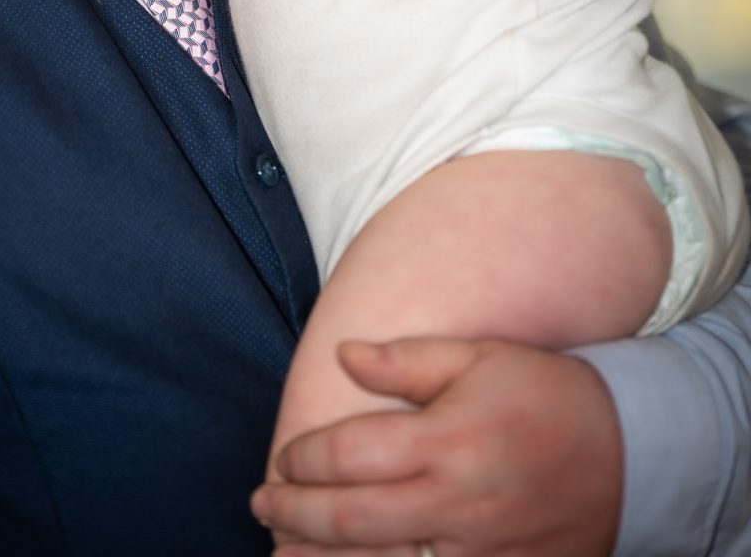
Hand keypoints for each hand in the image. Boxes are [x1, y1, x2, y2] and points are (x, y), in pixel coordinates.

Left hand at [251, 337, 622, 556]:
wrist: (629, 454)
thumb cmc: (542, 392)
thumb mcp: (479, 356)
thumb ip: (407, 360)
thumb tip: (343, 355)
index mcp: (448, 441)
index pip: (351, 455)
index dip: (305, 458)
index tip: (283, 458)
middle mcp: (457, 503)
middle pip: (351, 520)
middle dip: (294, 514)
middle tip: (262, 504)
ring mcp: (477, 554)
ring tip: (280, 553)